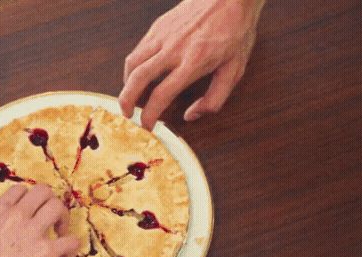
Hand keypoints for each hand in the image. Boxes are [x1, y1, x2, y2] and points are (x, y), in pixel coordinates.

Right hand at [0, 185, 78, 256]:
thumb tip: (7, 235)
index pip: (20, 190)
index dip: (30, 199)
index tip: (33, 211)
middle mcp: (16, 216)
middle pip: (43, 191)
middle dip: (50, 202)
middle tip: (51, 219)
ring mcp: (32, 231)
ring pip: (57, 207)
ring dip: (63, 219)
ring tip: (60, 234)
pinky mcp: (45, 251)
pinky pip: (70, 241)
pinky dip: (71, 248)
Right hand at [119, 0, 265, 128]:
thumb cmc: (235, 30)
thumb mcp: (234, 70)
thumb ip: (214, 98)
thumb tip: (191, 116)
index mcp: (193, 62)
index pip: (162, 94)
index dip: (150, 114)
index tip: (147, 125)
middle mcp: (173, 49)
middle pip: (138, 79)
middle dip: (126, 101)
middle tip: (127, 114)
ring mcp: (163, 36)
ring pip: (133, 63)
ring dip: (126, 84)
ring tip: (129, 95)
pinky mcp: (158, 26)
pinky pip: (138, 50)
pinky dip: (133, 66)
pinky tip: (138, 75)